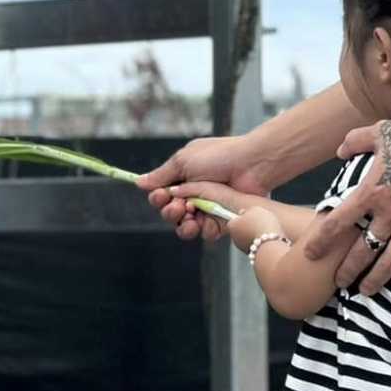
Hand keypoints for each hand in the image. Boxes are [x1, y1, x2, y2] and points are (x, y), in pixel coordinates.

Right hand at [138, 135, 269, 240]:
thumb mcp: (184, 161)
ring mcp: (209, 208)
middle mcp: (194, 194)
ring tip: (191, 217)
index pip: (161, 196)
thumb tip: (138, 182)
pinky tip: (206, 222)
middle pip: (171, 214)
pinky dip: (204, 230)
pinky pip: (207, 233)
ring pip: (186, 227)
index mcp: (183, 178)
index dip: (158, 199)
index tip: (162, 195)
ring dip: (184, 225)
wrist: (251, 164)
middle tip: (179, 206)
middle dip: (170, 212)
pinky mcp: (223, 220)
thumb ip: (161, 175)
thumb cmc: (218, 157)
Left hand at [223, 202, 284, 256]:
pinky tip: (269, 239)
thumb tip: (244, 213)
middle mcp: (235, 239)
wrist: (271, 245)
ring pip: (250, 238)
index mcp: (232, 226)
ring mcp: (243, 248)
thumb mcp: (256, 210)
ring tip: (267, 231)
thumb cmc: (262, 226)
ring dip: (257, 235)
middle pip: (242, 229)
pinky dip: (262, 243)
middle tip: (261, 222)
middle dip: (250, 226)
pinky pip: (257, 246)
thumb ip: (248, 210)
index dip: (243, 216)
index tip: (251, 215)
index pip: (235, 219)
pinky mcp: (253, 255)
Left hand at [303, 119, 390, 293]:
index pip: (337, 223)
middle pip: (362, 252)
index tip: (309, 254)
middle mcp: (390, 215)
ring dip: (376, 280)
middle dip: (347, 270)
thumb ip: (355, 141)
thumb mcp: (380, 131)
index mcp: (371, 193)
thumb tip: (340, 151)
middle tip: (338, 282)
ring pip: (390, 263)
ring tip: (365, 291)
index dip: (321, 241)